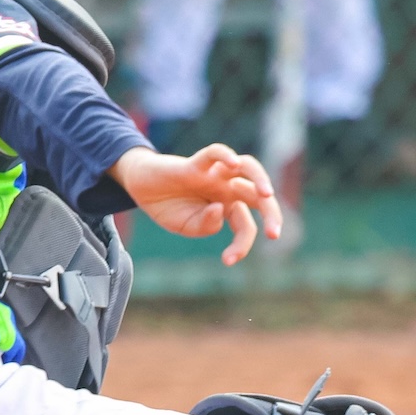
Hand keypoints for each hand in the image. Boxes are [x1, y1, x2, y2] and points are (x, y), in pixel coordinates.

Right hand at [109, 143, 282, 265]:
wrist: (141, 187)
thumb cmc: (168, 207)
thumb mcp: (186, 226)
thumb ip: (205, 225)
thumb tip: (221, 209)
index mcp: (228, 206)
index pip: (245, 225)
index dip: (241, 244)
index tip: (227, 261)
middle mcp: (226, 188)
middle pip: (259, 195)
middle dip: (272, 213)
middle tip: (274, 234)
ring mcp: (213, 174)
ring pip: (247, 167)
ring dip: (261, 179)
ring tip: (266, 194)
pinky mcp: (195, 164)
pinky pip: (214, 153)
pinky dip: (225, 155)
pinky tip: (232, 163)